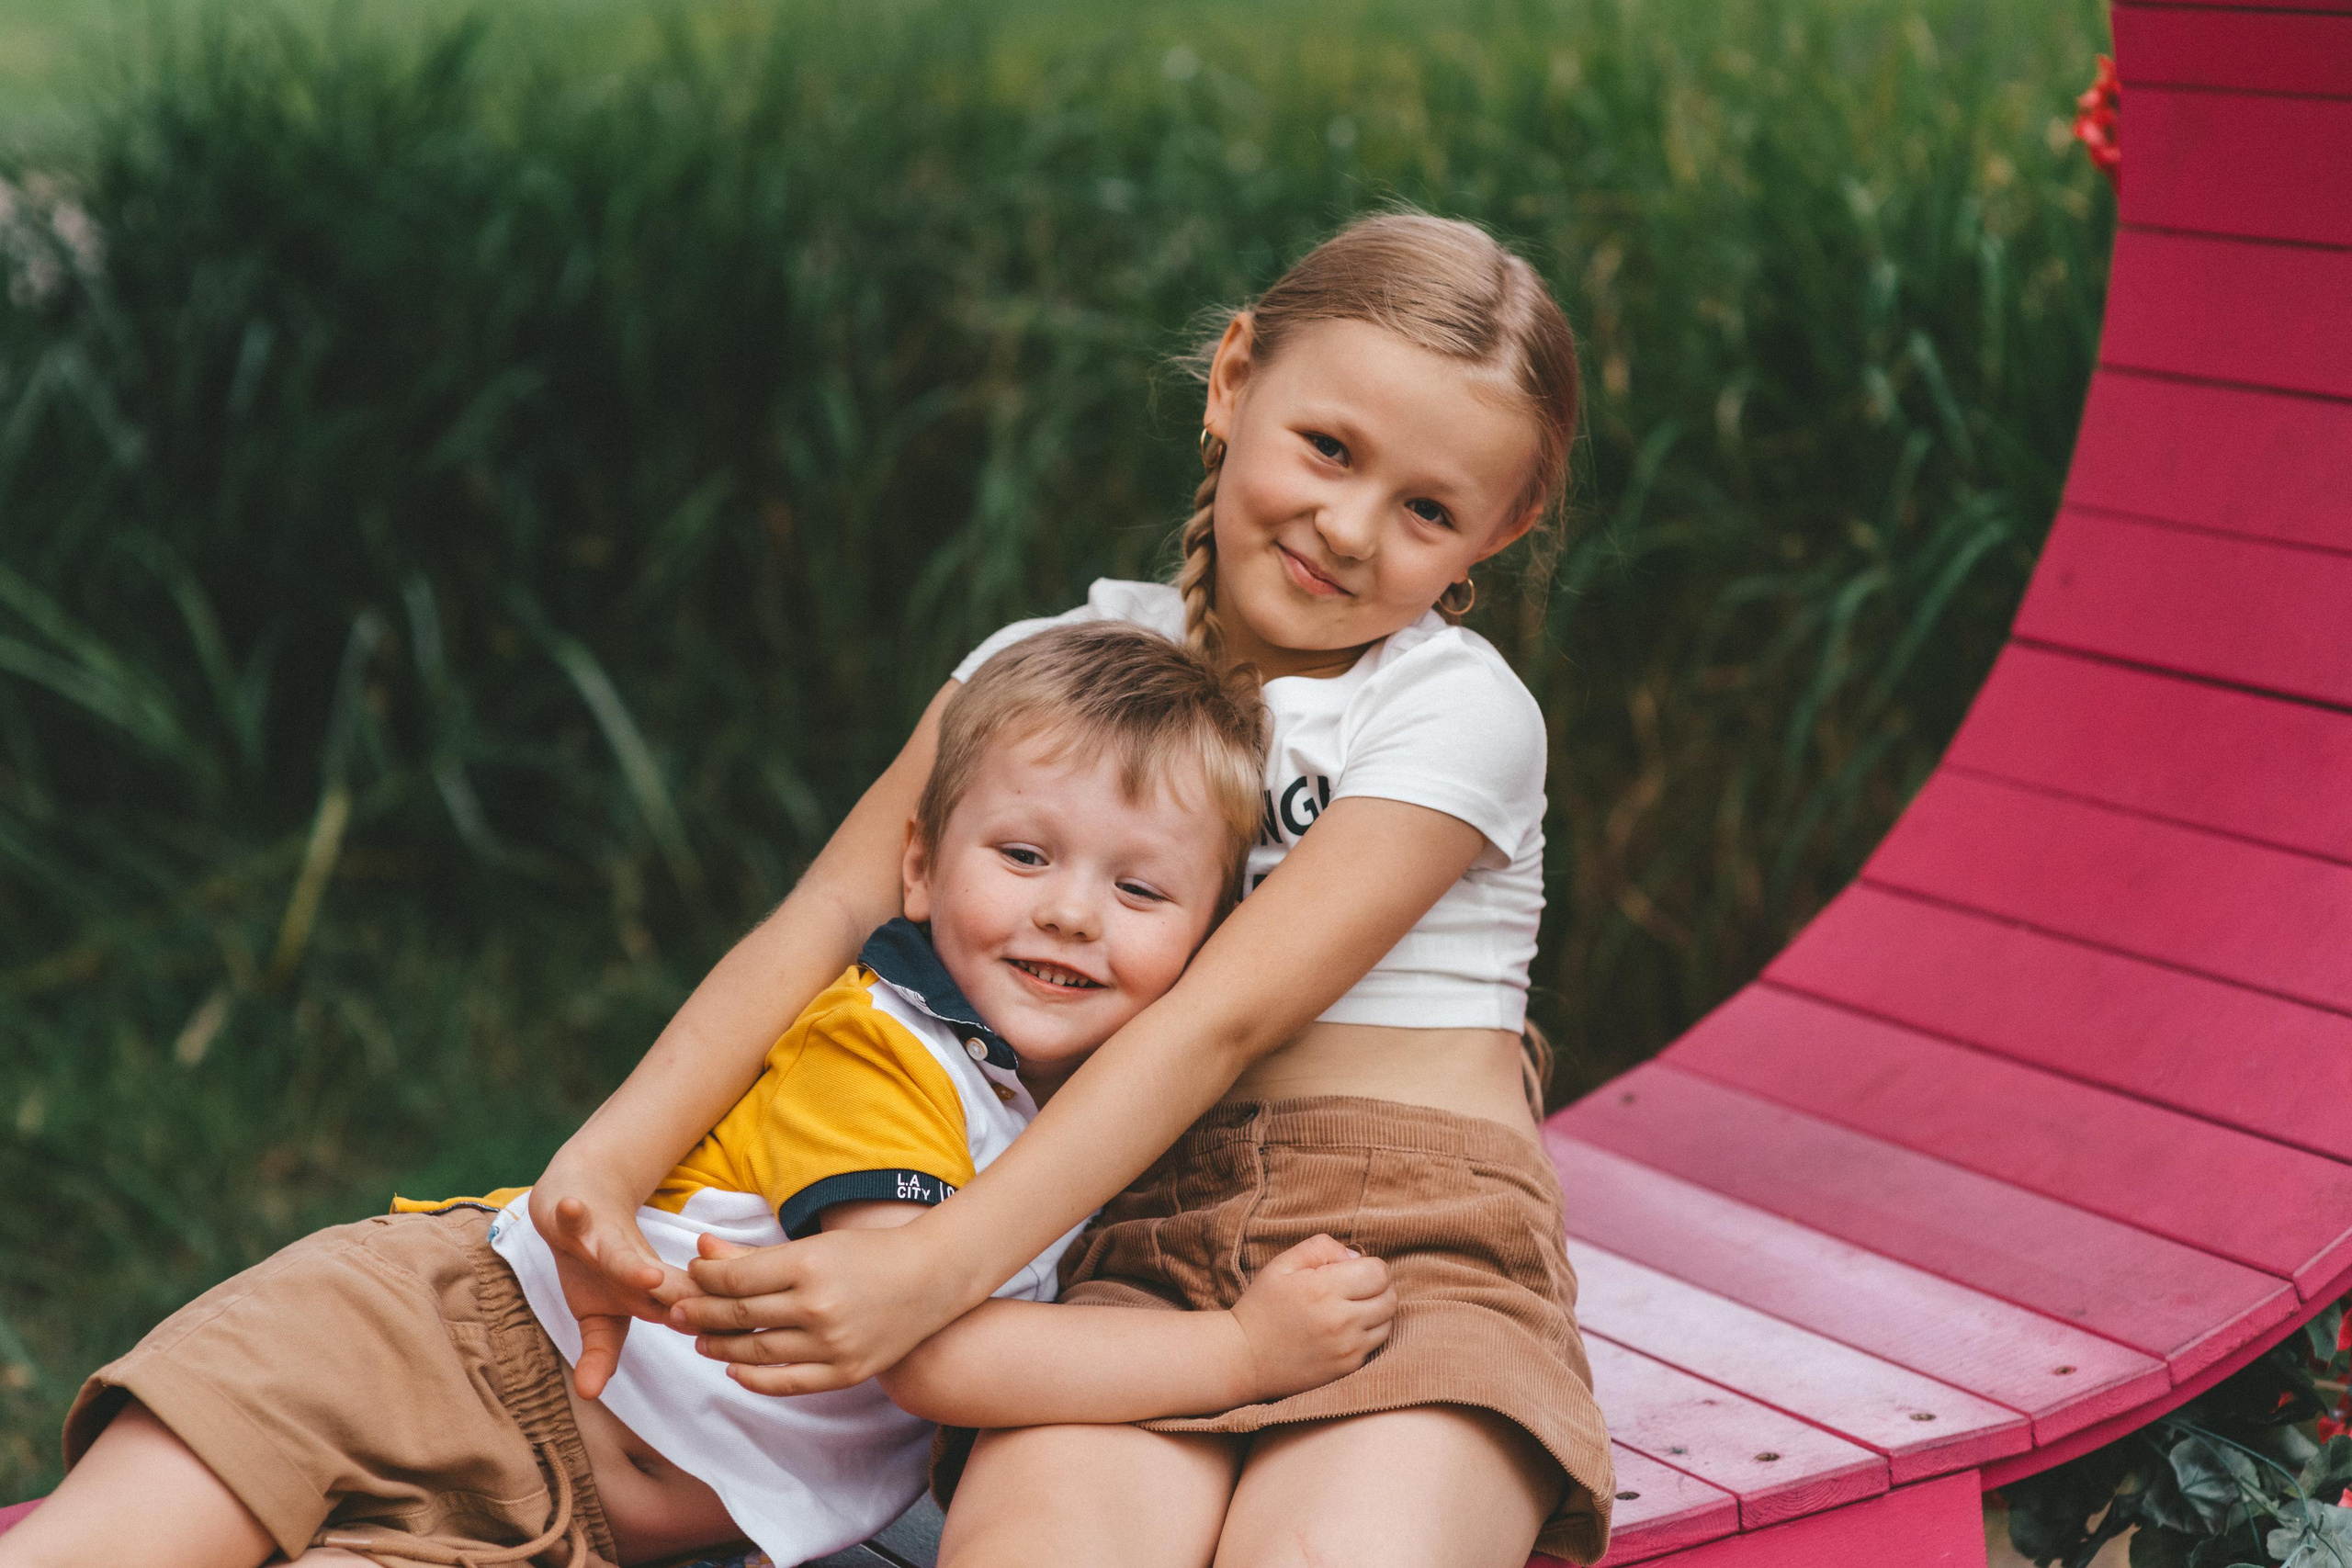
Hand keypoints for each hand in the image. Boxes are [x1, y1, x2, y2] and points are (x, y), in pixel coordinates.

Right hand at [527, 1184, 698, 1398]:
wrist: (580, 1196)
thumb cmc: (594, 1264)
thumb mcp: (598, 1315)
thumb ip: (600, 1352)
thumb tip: (589, 1395)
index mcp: (651, 1292)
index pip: (687, 1314)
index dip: (705, 1329)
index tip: (731, 1347)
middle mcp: (636, 1265)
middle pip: (666, 1286)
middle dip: (683, 1302)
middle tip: (704, 1324)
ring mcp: (607, 1240)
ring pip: (622, 1255)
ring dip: (635, 1266)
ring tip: (651, 1277)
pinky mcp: (580, 1215)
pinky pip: (575, 1215)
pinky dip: (572, 1213)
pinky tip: (571, 1209)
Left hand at [677, 1221, 971, 1394]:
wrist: (934, 1278)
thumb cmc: (871, 1253)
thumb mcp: (815, 1245)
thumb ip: (755, 1254)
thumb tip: (701, 1250)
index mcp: (811, 1264)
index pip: (737, 1278)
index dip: (705, 1279)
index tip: (691, 1276)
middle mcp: (819, 1306)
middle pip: (741, 1315)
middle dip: (701, 1314)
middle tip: (677, 1313)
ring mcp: (833, 1343)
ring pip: (757, 1352)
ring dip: (721, 1349)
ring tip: (700, 1342)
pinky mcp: (846, 1372)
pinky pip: (787, 1383)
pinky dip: (755, 1381)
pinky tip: (735, 1372)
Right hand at [1228, 1234, 1395, 1402]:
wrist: (1243, 1358)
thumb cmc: (1262, 1306)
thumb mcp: (1282, 1265)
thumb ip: (1321, 1248)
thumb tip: (1355, 1257)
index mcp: (1324, 1289)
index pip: (1379, 1272)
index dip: (1371, 1266)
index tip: (1352, 1269)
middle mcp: (1341, 1321)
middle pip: (1390, 1298)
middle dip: (1379, 1287)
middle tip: (1356, 1287)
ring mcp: (1346, 1348)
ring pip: (1388, 1323)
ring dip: (1377, 1311)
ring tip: (1352, 1308)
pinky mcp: (1347, 1368)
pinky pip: (1376, 1345)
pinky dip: (1368, 1333)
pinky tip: (1346, 1329)